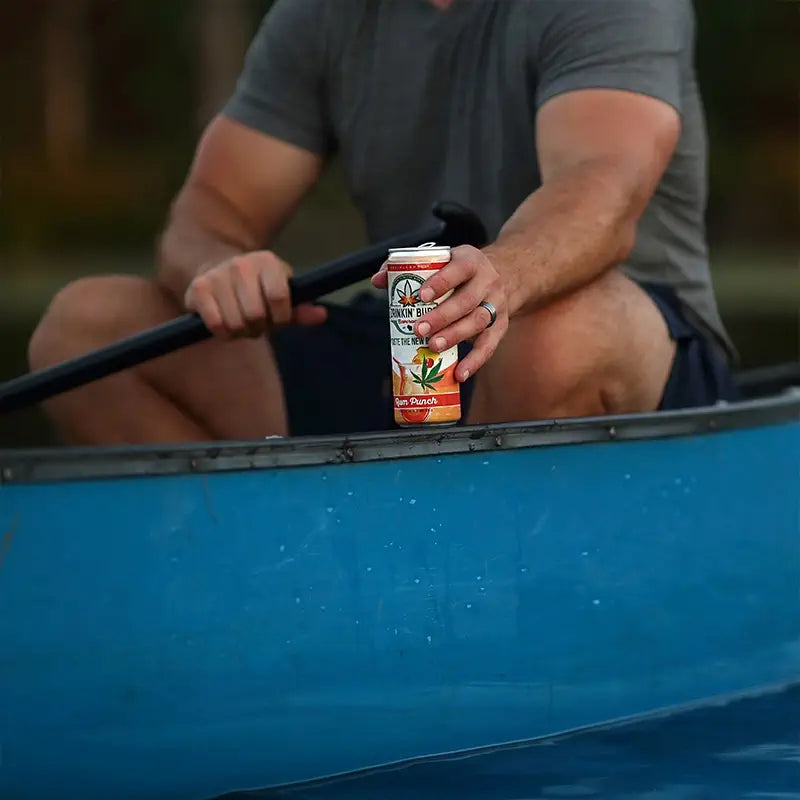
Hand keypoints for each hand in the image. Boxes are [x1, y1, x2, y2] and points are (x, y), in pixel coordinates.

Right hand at [185, 251, 327, 338]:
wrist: (214, 263)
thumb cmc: (257, 287)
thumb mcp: (282, 292)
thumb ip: (301, 308)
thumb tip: (321, 315)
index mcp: (267, 262)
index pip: (279, 297)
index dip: (281, 317)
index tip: (279, 319)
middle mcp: (241, 264)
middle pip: (256, 314)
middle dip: (259, 327)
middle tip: (257, 323)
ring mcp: (217, 275)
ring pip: (235, 323)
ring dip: (241, 332)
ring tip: (241, 322)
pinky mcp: (198, 289)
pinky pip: (215, 324)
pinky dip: (223, 333)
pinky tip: (225, 323)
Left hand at [373, 245, 508, 381]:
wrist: (505, 275)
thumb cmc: (462, 272)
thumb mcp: (443, 261)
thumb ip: (410, 268)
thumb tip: (378, 280)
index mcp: (471, 262)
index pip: (458, 269)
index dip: (440, 282)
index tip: (421, 296)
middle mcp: (487, 282)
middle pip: (466, 301)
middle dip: (441, 317)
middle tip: (419, 329)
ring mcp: (496, 305)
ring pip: (477, 322)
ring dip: (454, 336)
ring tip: (433, 347)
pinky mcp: (500, 326)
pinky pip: (489, 346)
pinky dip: (475, 362)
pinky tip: (459, 374)